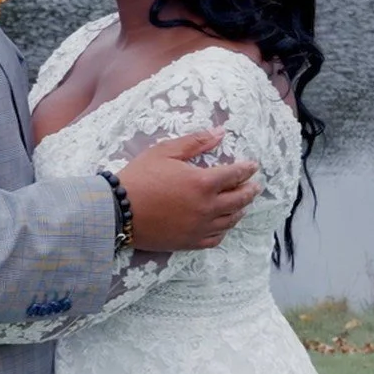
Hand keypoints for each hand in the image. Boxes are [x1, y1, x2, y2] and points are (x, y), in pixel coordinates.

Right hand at [114, 130, 260, 250]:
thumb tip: (220, 132)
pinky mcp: (189, 241)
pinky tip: (223, 225)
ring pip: (230, 220)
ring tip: (243, 205)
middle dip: (250, 190)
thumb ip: (195, 142)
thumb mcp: (165, 151)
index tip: (253, 166)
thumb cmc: (140, 176)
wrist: (118, 210)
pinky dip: (223, 231)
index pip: (235, 174)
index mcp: (203, 182)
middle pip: (239, 199)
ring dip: (240, 210)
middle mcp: (207, 207)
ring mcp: (200, 227)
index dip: (246, 169)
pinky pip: (215, 239)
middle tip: (256, 185)